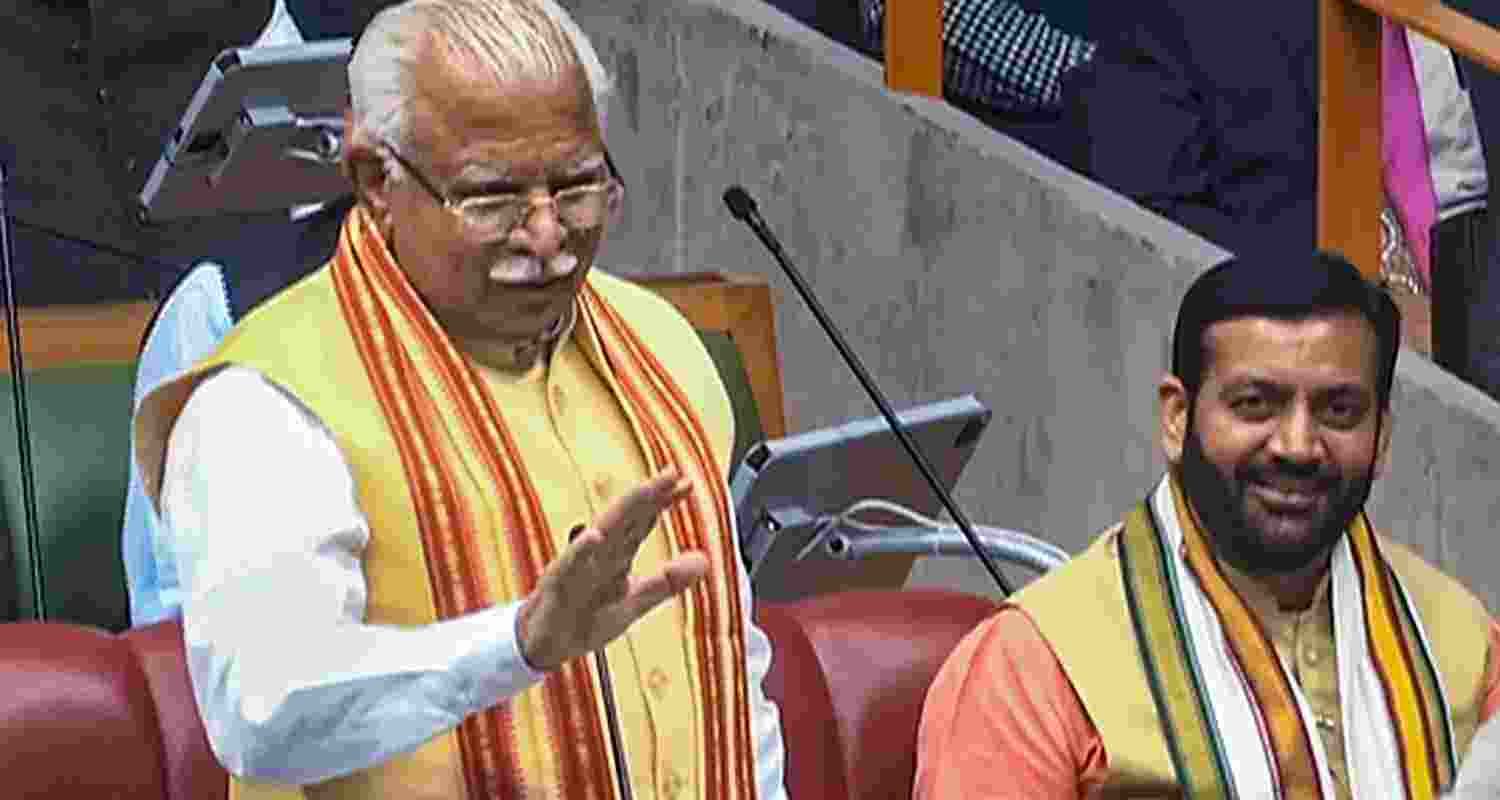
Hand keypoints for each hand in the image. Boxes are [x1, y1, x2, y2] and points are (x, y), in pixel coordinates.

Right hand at [517, 469, 708, 671]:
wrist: (543, 645)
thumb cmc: (585, 618)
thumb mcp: (634, 603)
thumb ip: (667, 583)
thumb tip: (704, 560)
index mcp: (617, 556)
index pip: (643, 522)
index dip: (664, 502)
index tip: (687, 483)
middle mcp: (599, 553)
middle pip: (627, 518)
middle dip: (649, 495)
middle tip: (673, 472)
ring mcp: (577, 566)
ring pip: (602, 533)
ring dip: (623, 511)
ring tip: (646, 490)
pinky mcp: (557, 586)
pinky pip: (568, 566)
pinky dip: (580, 551)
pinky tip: (594, 536)